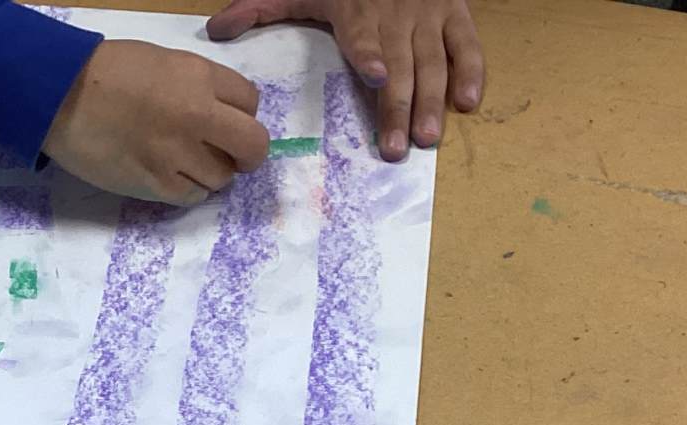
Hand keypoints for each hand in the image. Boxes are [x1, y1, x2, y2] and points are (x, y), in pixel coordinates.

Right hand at [43, 39, 269, 205]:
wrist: (59, 96)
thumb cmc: (106, 73)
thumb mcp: (163, 63)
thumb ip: (196, 86)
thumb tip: (217, 114)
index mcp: (199, 76)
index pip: (250, 102)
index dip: (241, 115)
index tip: (226, 122)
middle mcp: (197, 115)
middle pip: (252, 146)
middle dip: (247, 154)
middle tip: (232, 156)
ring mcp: (177, 153)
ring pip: (222, 178)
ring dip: (211, 174)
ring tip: (187, 164)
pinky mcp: (155, 183)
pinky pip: (192, 196)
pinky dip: (188, 190)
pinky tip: (170, 177)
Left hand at [207, 0, 483, 160]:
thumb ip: (260, 8)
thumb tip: (214, 30)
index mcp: (356, 12)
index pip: (363, 39)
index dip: (370, 55)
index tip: (374, 76)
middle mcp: (396, 17)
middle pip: (399, 67)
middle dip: (399, 107)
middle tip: (398, 148)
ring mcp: (428, 16)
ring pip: (433, 63)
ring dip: (431, 102)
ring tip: (427, 138)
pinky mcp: (454, 12)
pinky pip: (467, 44)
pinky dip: (472, 71)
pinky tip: (467, 104)